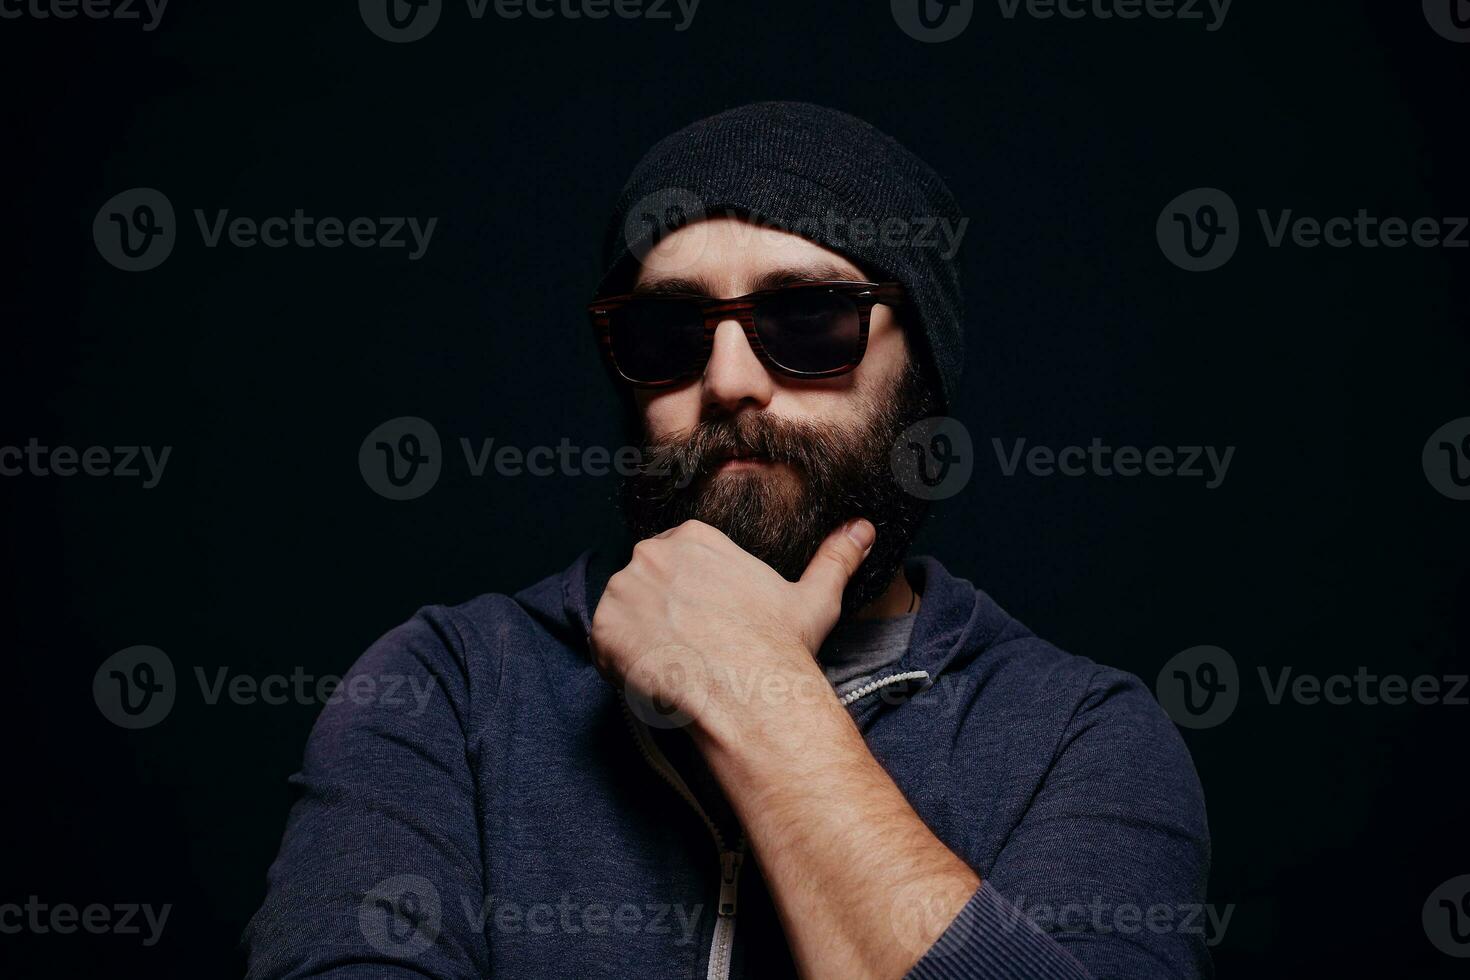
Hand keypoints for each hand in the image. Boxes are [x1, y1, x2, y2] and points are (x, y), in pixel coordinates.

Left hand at [589, 517, 875, 740]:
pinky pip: (603, 646)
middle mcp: (651, 554)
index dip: (689, 598)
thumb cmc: (779, 646)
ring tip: (677, 665)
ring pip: (623, 615)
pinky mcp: (603, 629)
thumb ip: (835, 557)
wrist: (749, 692)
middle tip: (692, 649)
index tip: (707, 625)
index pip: (676, 561)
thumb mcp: (814, 596)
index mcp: (693, 537)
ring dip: (639, 639)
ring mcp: (623, 590)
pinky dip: (621, 665)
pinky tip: (656, 677)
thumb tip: (864, 528)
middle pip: (646, 585)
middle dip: (661, 615)